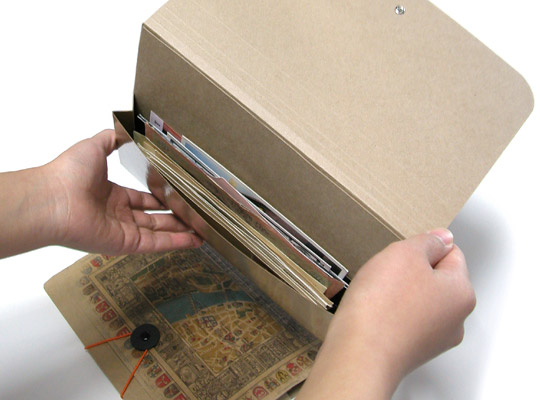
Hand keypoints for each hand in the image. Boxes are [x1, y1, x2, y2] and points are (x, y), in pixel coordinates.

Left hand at [42, 129, 202, 254]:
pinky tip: (193, 240)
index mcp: (110, 194)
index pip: (142, 199)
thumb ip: (111, 139)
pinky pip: (154, 244)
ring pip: (158, 232)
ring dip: (180, 232)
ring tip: (202, 231)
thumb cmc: (68, 173)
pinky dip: (174, 243)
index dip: (160, 198)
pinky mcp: (124, 243)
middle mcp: (117, 214)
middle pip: (153, 218)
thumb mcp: (93, 147)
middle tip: (195, 216)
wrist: (52, 199)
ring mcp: (122, 230)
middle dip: (175, 218)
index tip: (178, 196)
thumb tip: (123, 129)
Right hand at [297, 229, 474, 399]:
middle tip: (387, 273)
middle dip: (410, 271)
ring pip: (417, 299)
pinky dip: (390, 312)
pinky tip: (374, 312)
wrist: (359, 353)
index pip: (451, 253)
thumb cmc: (382, 307)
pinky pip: (403, 319)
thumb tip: (442, 238)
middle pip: (434, 278)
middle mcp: (455, 319)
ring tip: (377, 294)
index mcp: (462, 292)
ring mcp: (433, 338)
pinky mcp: (411, 350)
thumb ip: (428, 241)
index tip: (404, 254)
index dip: (424, 247)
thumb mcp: (405, 254)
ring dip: (398, 292)